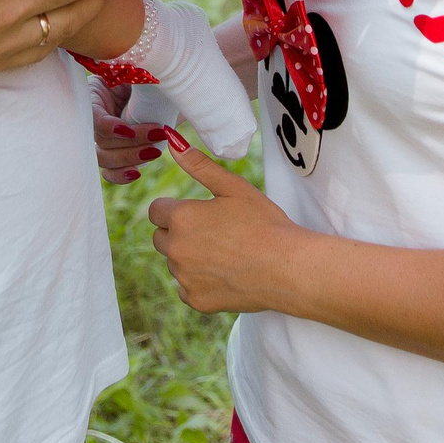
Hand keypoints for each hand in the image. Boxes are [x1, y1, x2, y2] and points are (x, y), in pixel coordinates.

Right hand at [89, 78, 168, 184]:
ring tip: (156, 151)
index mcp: (97, 91)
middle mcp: (97, 114)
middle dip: (130, 143)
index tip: (129, 130)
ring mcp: (106, 135)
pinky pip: (111, 170)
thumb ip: (140, 77)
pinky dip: (121, 175)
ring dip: (130, 158)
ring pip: (105, 158)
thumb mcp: (146, 71)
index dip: (109, 127)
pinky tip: (137, 173)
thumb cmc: (159, 72)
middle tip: (158, 135)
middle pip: (100, 140)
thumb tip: (140, 78)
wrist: (173, 86)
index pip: (93, 116)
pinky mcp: (118, 151)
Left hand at [147, 133, 305, 313]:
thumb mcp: (233, 187)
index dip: (176, 209)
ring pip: (176, 263)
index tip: (199, 213)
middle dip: (179, 233)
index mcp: (181, 218)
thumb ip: (199, 165)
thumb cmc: (264, 223)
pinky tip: (226, 274)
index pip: (156, 211)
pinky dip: (200, 282)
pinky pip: (187, 288)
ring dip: (190, 257)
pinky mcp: (196, 301)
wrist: (287, 268)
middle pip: (161, 238)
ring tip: (226, 253)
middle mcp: (175, 249)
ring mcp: (184, 278)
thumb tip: (172, 141)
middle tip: (214, 232)